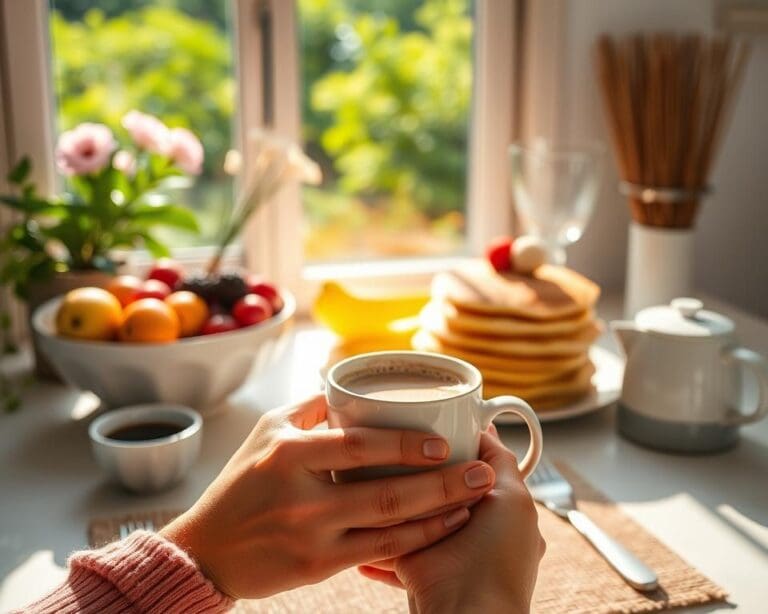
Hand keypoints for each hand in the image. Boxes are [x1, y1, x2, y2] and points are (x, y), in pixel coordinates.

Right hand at [160, 395, 496, 598]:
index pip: (357, 446)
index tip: (443, 442)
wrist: (208, 549)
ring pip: (388, 527)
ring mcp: (311, 535)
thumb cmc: (239, 483)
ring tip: (474, 499)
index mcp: (288, 454)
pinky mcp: (317, 566)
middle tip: (480, 471)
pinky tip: (442, 528)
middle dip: (441, 483)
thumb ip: (310, 408)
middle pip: (384, 492)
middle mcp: (301, 497)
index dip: (405, 445)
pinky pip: (378, 552)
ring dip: (438, 514)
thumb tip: (351, 388)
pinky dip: (414, 541)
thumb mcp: (265, 432)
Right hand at [358, 428, 545, 613]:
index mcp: (497, 512)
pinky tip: (363, 510)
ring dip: (397, 494)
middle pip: (440, 484)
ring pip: (413, 507)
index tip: (433, 420)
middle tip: (398, 443)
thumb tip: (486, 429)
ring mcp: (438, 543)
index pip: (473, 466)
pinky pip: (390, 537)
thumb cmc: (498, 555)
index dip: (455, 443)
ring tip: (374, 469)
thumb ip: (500, 461)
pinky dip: (378, 528)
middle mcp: (468, 527)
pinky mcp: (411, 559)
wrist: (466, 606)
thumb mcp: (513, 495)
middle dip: (423, 468)